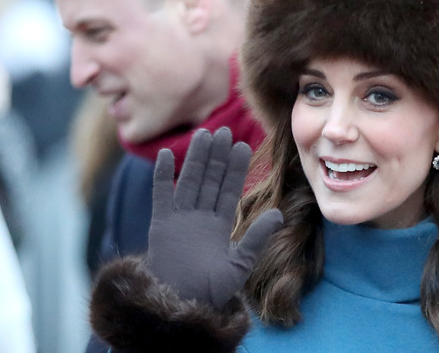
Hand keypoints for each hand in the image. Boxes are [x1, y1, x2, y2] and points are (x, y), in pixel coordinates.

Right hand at [146, 127, 282, 308]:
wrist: (180, 307)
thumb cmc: (211, 291)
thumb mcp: (241, 263)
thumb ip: (257, 237)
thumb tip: (279, 214)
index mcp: (219, 225)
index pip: (229, 190)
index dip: (235, 169)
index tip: (242, 146)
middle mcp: (199, 217)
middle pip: (209, 180)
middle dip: (217, 156)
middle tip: (223, 131)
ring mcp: (179, 218)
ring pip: (189, 181)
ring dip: (195, 158)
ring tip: (203, 135)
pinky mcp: (159, 225)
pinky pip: (160, 195)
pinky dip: (162, 176)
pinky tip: (165, 154)